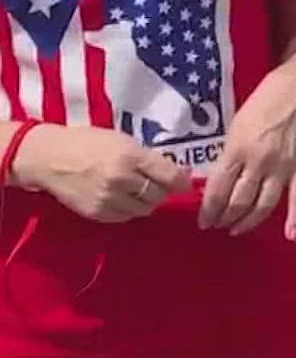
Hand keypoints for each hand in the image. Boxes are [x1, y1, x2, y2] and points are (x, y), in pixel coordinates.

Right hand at [9, 124, 189, 222]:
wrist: (48, 158)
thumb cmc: (88, 142)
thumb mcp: (122, 141)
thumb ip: (149, 158)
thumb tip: (180, 173)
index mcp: (130, 156)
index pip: (170, 175)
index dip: (181, 181)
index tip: (184, 181)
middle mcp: (121, 179)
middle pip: (159, 195)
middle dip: (162, 190)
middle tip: (156, 183)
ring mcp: (108, 199)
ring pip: (145, 209)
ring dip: (146, 201)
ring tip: (137, 190)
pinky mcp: (97, 213)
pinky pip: (125, 217)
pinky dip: (129, 209)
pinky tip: (121, 197)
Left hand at [201, 73, 295, 237]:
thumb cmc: (260, 105)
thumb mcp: (234, 128)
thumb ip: (228, 156)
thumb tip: (218, 182)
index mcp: (237, 150)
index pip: (218, 189)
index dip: (208, 210)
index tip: (203, 221)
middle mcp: (258, 162)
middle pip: (239, 201)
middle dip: (225, 218)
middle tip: (217, 225)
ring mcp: (282, 167)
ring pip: (264, 204)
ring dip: (248, 221)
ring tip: (237, 229)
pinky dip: (294, 217)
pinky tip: (290, 235)